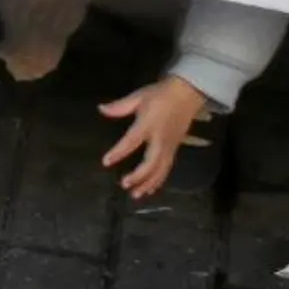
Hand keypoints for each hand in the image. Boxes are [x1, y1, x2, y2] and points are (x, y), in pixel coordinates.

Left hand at [99, 75, 207, 199]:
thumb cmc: (159, 95)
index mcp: (148, 124)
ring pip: (160, 170)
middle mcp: (160, 139)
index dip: (118, 152)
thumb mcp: (138, 97)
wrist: (187, 94)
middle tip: (124, 184)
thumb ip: (119, 106)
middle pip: (151, 162)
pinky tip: (150, 189)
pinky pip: (167, 168)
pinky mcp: (175, 149)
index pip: (132, 141)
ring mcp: (170, 146)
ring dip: (148, 183)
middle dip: (138, 176)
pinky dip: (158, 180)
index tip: (106, 162)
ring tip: (135, 194)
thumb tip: (101, 109)